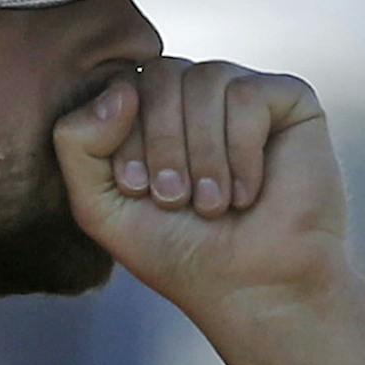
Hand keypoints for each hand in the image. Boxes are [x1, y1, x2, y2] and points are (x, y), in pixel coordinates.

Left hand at [52, 58, 351, 328]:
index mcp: (150, 114)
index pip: (121, 85)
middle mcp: (194, 95)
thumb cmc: (179, 254)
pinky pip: (248, 95)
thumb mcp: (100, 206)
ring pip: (204, 80)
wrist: (254, 290)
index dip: (124, 138)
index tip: (139, 192)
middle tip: (175, 200)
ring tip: (212, 205)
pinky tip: (248, 193)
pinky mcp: (288, 100)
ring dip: (202, 153)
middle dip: (162, 143)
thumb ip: (76, 144)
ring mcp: (241, 94)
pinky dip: (240, 151)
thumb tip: (121, 88)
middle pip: (159, 74)